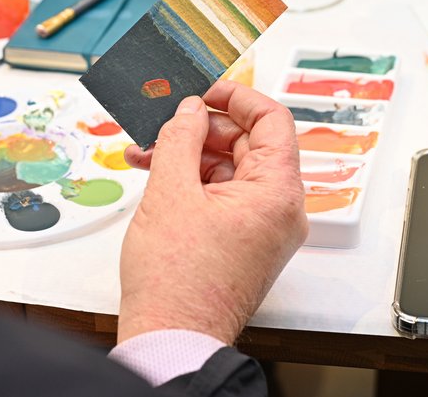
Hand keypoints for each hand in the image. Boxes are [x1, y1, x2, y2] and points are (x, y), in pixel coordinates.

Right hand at [117, 81, 307, 344]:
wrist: (171, 337)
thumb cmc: (177, 282)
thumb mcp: (171, 191)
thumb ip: (181, 137)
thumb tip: (190, 110)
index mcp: (277, 192)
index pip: (273, 119)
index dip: (236, 97)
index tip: (204, 91)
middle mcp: (281, 210)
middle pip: (249, 144)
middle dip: (201, 131)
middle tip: (163, 126)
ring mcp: (264, 228)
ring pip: (232, 170)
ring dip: (190, 156)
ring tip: (147, 155)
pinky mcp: (245, 242)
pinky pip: (225, 196)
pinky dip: (194, 183)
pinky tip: (158, 178)